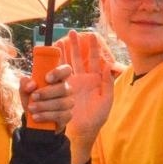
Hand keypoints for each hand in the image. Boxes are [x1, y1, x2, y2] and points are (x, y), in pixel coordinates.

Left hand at [20, 58, 75, 130]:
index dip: (58, 73)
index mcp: (58, 78)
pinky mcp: (67, 116)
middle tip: (33, 97)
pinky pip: (60, 116)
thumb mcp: (25, 90)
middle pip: (63, 88)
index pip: (66, 70)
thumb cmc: (32, 98)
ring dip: (44, 106)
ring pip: (61, 103)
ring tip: (31, 108)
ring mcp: (69, 103)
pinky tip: (36, 117)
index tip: (46, 78)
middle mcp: (67, 89)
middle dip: (46, 93)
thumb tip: (31, 85)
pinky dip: (46, 116)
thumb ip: (25, 83)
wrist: (34, 117)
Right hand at [56, 31, 116, 162]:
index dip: (93, 47)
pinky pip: (58, 74)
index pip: (95, 60)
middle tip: (72, 32)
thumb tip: (109, 66)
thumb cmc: (97, 118)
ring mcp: (72, 83)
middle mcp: (83, 79)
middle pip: (79, 57)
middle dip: (76, 45)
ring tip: (61, 40)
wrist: (82, 131)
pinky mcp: (62, 89)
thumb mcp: (106, 101)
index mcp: (96, 80)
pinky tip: (53, 55)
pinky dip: (55, 64)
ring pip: (67, 63)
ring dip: (65, 51)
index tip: (91, 34)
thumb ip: (108, 83)